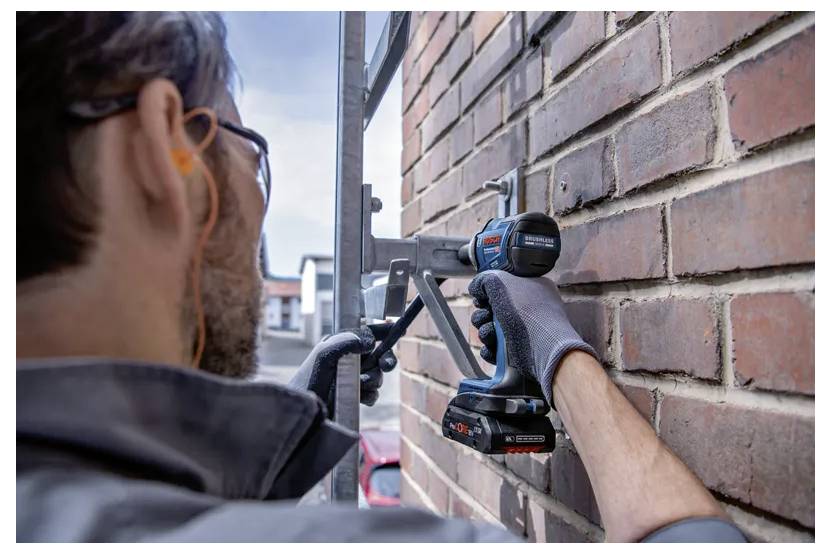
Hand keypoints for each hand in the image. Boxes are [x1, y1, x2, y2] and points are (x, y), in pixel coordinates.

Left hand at [288, 324, 396, 413]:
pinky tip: (361, 398)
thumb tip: (370, 342)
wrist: (303, 416)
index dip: (380, 331)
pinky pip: (373, 393)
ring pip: (376, 374)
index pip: (363, 333)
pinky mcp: (353, 397)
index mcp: (338, 345)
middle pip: (377, 354)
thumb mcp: (323, 355)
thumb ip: (346, 341)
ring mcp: (351, 379)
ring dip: (373, 379)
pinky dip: (370, 395)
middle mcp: (346, 360)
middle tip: (387, 366)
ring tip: (360, 384)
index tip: (395, 328)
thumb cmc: (308, 383)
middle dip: (385, 359)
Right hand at [468, 270, 596, 405]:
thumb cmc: (525, 310)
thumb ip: (483, 279)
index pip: (503, 287)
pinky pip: (496, 350)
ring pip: (492, 330)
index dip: (488, 293)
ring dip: (484, 331)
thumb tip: (476, 289)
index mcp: (532, 288)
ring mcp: (525, 332)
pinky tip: (492, 348)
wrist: (542, 346)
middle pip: (493, 310)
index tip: (482, 298)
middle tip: (486, 316)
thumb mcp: (500, 282)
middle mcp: (529, 309)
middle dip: (482, 314)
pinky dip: (490, 349)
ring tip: (489, 333)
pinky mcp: (518, 353)